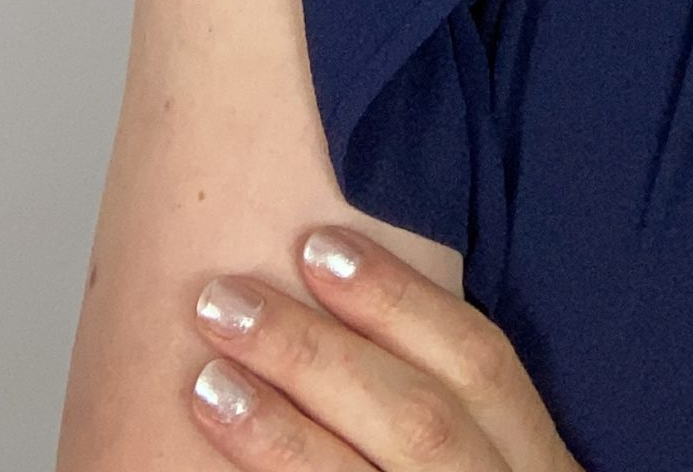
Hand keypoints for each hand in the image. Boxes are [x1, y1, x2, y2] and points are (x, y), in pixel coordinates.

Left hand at [189, 223, 581, 468]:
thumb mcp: (488, 469)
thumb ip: (442, 419)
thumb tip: (333, 307)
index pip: (482, 365)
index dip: (400, 299)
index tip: (315, 243)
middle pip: (419, 423)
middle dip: (318, 353)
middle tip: (225, 300)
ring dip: (280, 434)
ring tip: (203, 381)